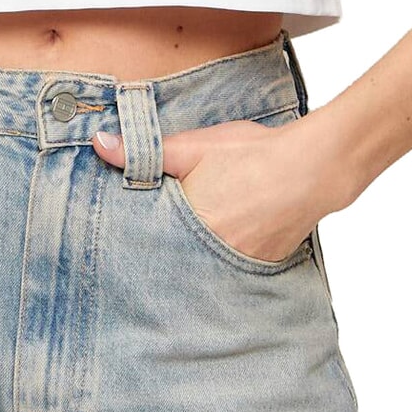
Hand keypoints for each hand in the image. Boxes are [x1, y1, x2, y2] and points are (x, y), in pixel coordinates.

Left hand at [91, 110, 344, 263]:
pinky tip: (221, 246)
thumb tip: (99, 144)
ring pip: (203, 267)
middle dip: (161, 258)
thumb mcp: (193, 146)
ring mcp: (239, 263)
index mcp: (188, 227)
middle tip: (141, 261)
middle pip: (175, 261)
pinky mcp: (262, 265)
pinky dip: (223, 258)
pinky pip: (232, 267)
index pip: (149, 244)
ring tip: (182, 253)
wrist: (312, 168)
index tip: (116, 246)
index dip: (134, 244)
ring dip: (192, 260)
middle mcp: (212, 254)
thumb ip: (145, 152)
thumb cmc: (251, 154)